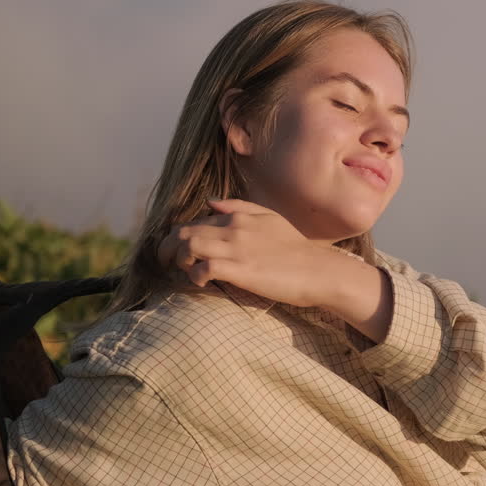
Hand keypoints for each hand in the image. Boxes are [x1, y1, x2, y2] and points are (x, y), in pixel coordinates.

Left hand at [156, 198, 350, 307]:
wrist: (318, 270)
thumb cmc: (295, 248)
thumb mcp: (269, 218)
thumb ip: (239, 207)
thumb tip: (210, 202)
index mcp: (238, 216)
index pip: (195, 221)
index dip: (179, 237)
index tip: (177, 252)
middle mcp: (233, 229)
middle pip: (183, 233)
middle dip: (167, 248)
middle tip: (166, 264)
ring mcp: (236, 249)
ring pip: (188, 247)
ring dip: (179, 261)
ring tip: (186, 272)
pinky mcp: (240, 270)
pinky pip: (204, 269)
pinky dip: (195, 276)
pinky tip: (201, 283)